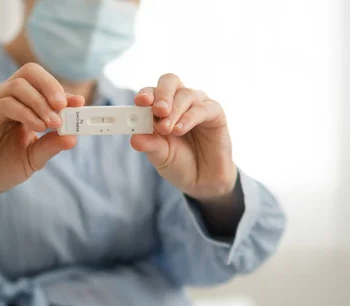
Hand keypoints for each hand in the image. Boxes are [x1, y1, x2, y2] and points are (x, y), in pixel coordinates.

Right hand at [0, 63, 83, 227]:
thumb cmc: (1, 168)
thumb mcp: (33, 158)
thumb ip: (51, 145)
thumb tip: (74, 136)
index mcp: (23, 105)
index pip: (44, 86)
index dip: (63, 92)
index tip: (79, 103)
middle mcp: (8, 98)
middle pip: (30, 72)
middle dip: (51, 86)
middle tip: (63, 106)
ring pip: (19, 85)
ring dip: (41, 103)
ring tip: (52, 124)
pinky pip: (5, 102)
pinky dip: (25, 112)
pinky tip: (36, 127)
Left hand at [131, 74, 237, 203]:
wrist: (202, 180)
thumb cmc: (178, 163)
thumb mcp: (159, 156)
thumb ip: (148, 144)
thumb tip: (134, 138)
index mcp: (160, 108)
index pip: (151, 92)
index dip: (145, 94)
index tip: (140, 102)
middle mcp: (179, 101)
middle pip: (169, 81)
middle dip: (161, 94)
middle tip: (158, 111)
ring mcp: (197, 105)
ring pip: (185, 94)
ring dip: (174, 111)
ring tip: (167, 130)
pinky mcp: (215, 113)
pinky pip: (203, 108)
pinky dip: (189, 118)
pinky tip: (180, 130)